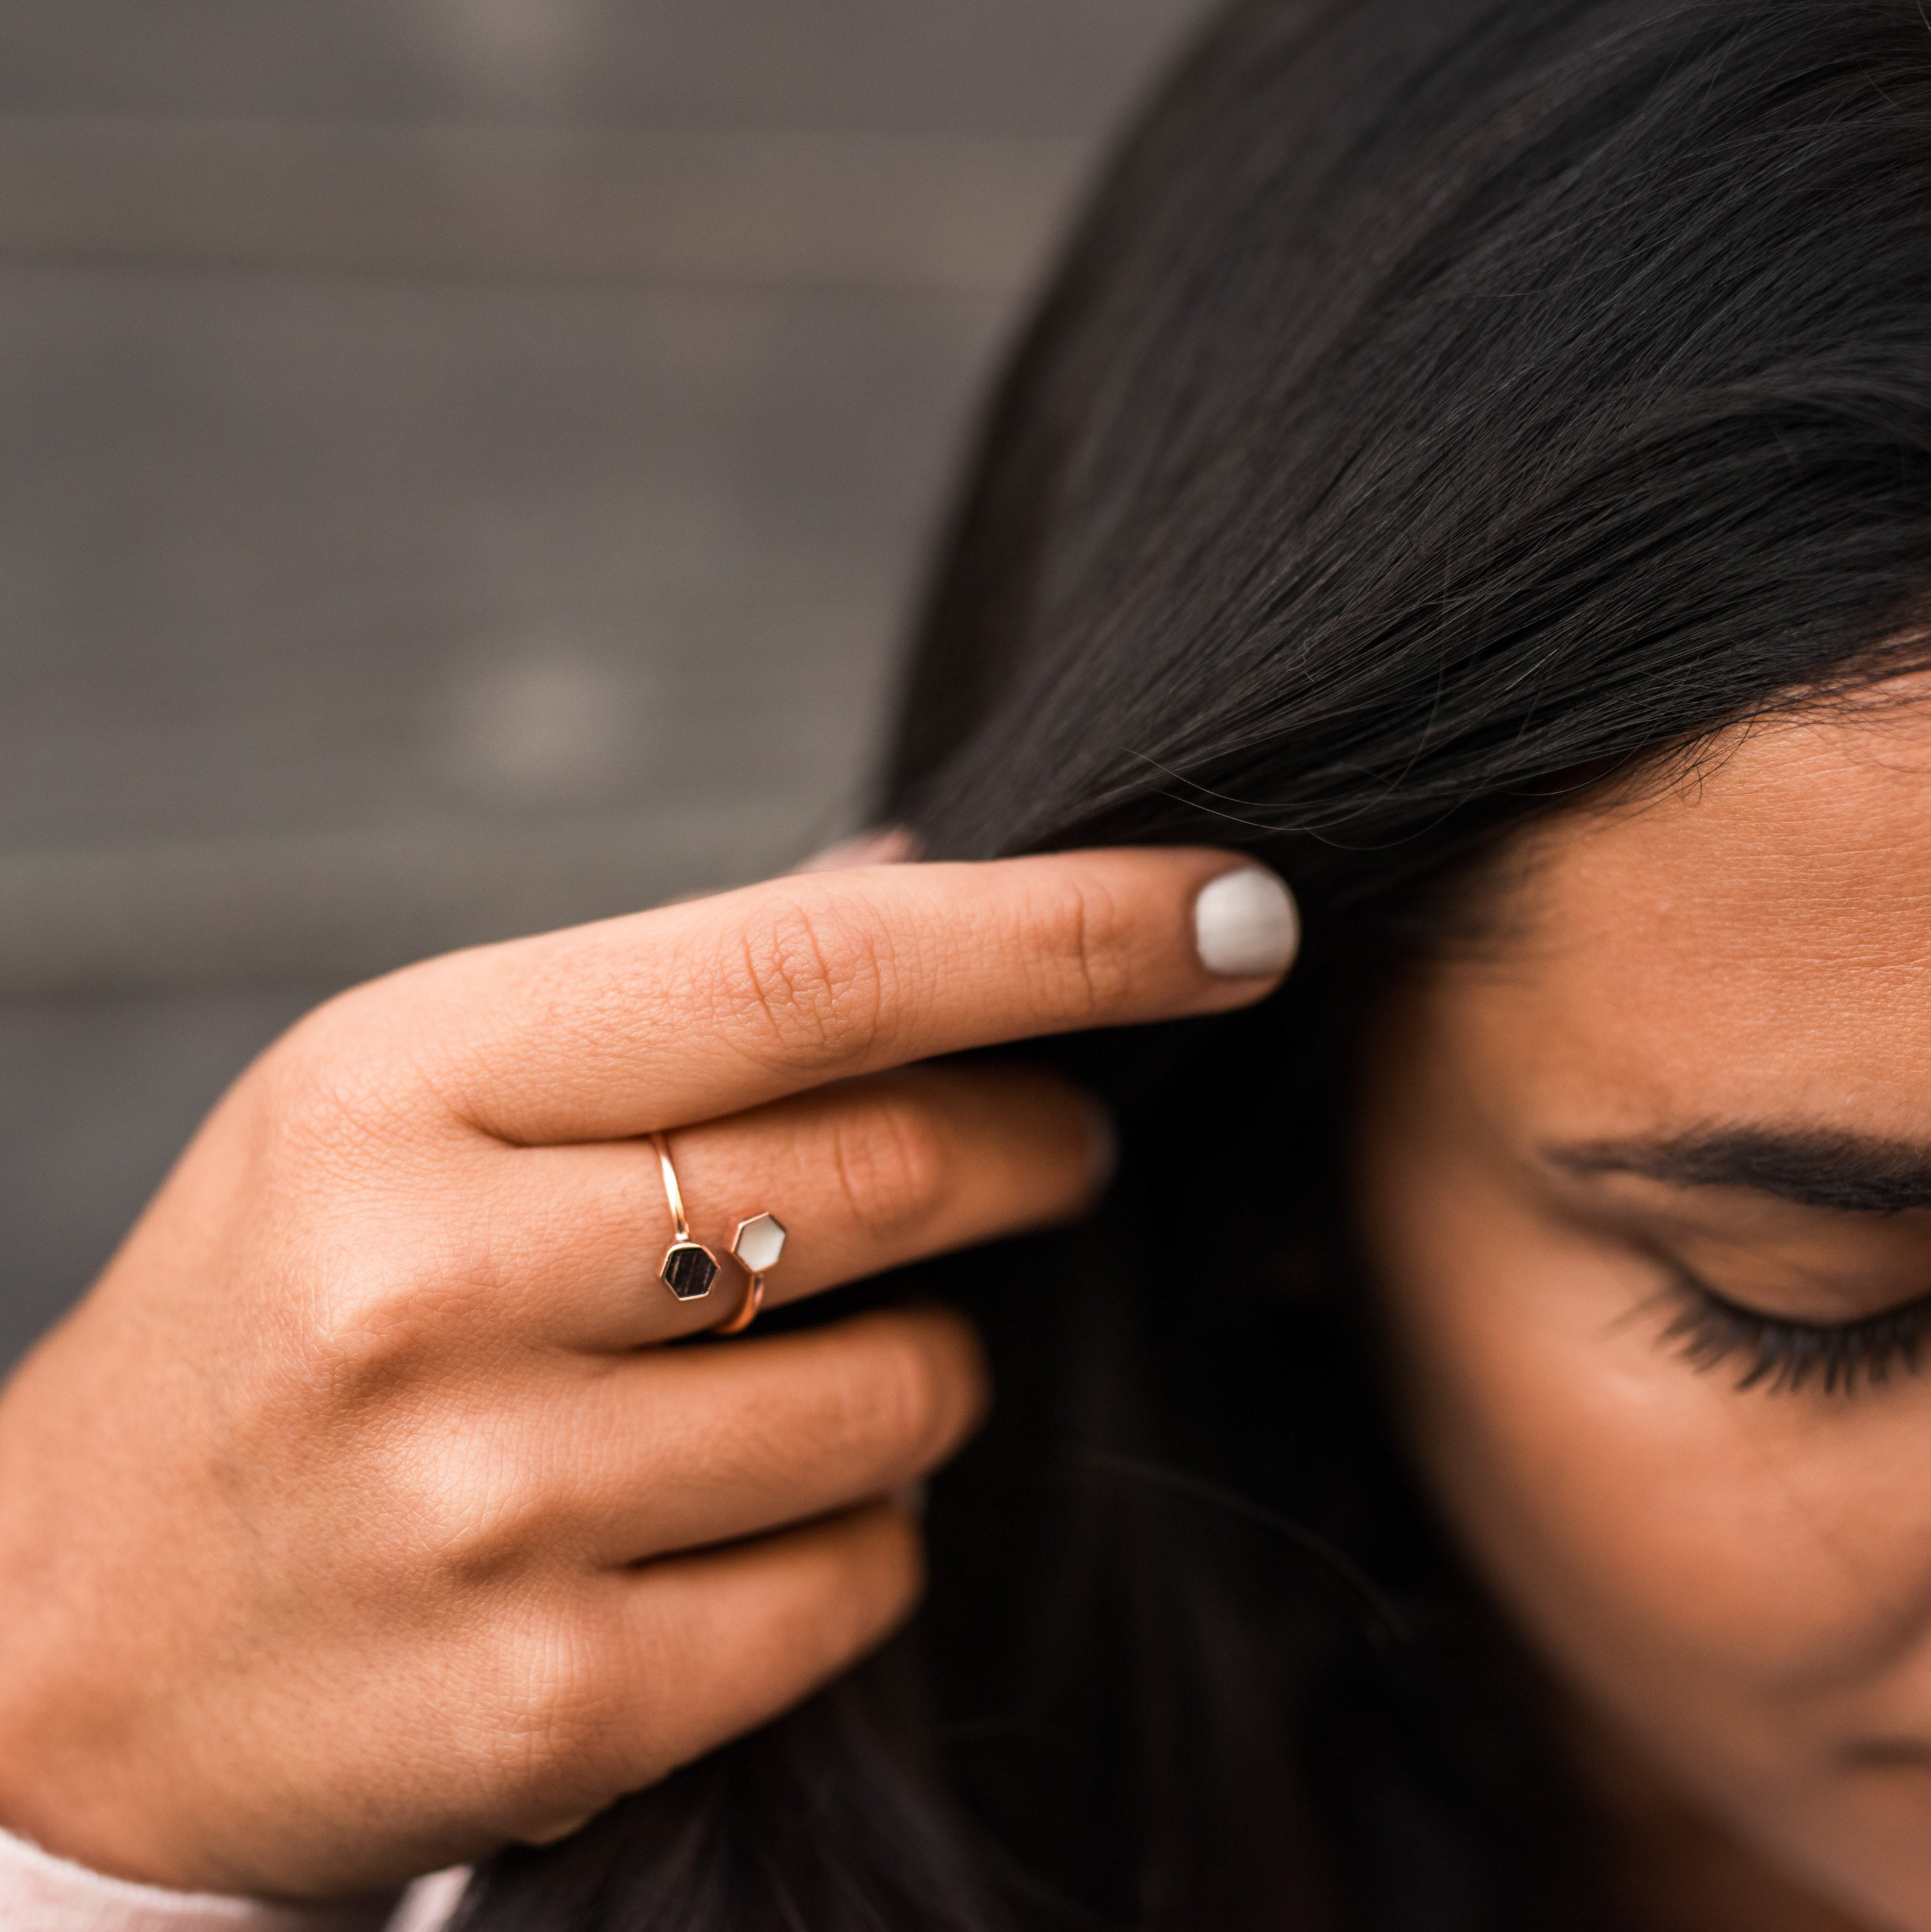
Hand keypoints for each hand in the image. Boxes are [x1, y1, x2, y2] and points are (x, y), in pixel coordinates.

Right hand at [0, 849, 1294, 1897]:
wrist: (62, 1636)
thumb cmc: (281, 1313)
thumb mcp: (411, 1099)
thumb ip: (671, 1001)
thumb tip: (923, 881)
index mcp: (406, 1081)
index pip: (807, 968)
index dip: (1059, 929)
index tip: (1235, 906)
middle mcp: (433, 1282)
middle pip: (889, 1176)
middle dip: (1030, 1143)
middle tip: (1054, 1139)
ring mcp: (489, 1506)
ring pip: (908, 1399)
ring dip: (935, 1366)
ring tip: (813, 1355)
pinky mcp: (552, 1699)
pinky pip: (861, 1579)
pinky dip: (864, 1532)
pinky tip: (745, 1512)